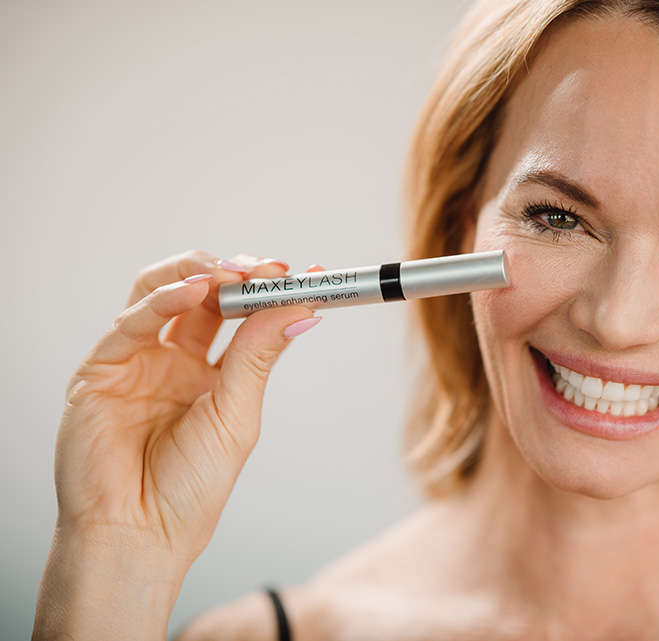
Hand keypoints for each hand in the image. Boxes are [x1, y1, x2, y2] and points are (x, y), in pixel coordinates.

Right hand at [34, 251, 319, 639]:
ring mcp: (138, 361)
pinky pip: (131, 321)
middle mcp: (174, 361)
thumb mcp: (237, 415)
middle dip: (238, 275)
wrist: (139, 535)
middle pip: (205, 296)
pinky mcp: (101, 368)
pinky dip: (163, 299)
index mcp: (212, 375)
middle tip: (267, 269)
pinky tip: (194, 291)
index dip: (273, 292)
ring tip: (232, 273)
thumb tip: (300, 310)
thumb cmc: (189, 489)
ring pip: (163, 292)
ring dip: (200, 273)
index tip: (312, 275)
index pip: (243, 317)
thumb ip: (258, 357)